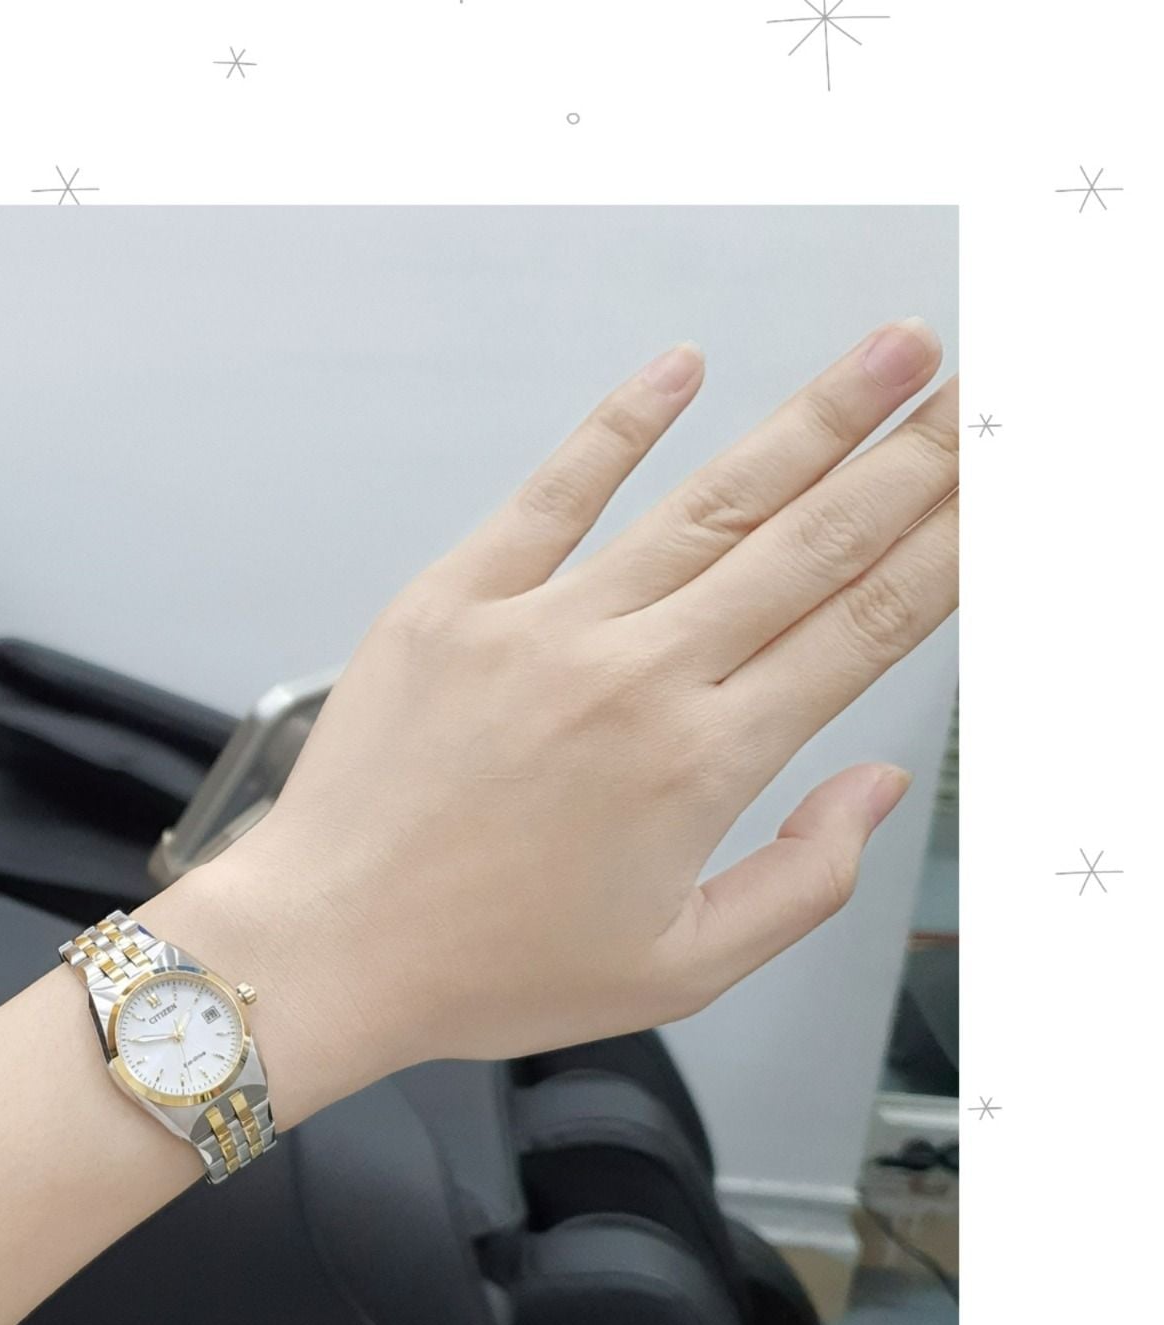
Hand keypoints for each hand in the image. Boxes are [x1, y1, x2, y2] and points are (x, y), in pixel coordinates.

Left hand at [168, 320, 957, 1119]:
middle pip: (812, 543)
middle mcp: (636, 678)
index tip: (1003, 482)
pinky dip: (618, 426)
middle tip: (982, 385)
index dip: (952, 543)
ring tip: (894, 351)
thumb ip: (799, 883)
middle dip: (914, 455)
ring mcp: (541, 629)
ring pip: (708, 503)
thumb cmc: (483, 970)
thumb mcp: (675, 973)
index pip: (866, 629)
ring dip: (811, 420)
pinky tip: (680, 367)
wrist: (322, 950)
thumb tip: (874, 791)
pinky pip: (552, 495)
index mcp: (703, 766)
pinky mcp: (452, 604)